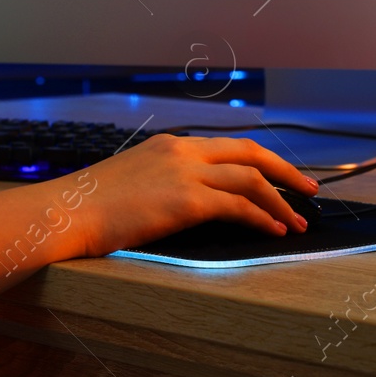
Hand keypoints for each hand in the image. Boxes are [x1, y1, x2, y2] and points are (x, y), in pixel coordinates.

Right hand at [60, 134, 318, 258]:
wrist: (66, 211)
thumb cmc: (88, 207)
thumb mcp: (131, 183)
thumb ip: (162, 185)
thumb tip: (187, 205)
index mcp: (169, 145)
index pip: (228, 147)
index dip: (260, 161)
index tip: (280, 176)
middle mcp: (181, 151)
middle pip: (249, 153)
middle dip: (285, 171)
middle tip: (309, 190)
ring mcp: (184, 172)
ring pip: (250, 178)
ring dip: (280, 201)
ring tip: (297, 221)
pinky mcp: (185, 200)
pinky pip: (238, 206)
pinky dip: (262, 217)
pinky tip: (273, 231)